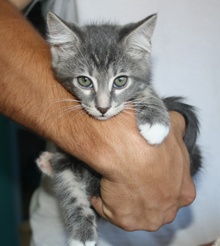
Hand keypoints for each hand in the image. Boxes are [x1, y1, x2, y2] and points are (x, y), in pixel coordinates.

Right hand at [91, 111, 195, 230]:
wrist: (128, 148)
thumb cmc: (151, 139)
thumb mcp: (172, 128)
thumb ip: (178, 129)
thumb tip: (176, 123)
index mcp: (183, 191)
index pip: (175, 191)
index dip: (159, 179)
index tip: (145, 171)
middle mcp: (168, 210)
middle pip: (155, 205)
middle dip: (143, 194)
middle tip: (129, 177)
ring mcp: (147, 219)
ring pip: (134, 212)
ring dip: (122, 200)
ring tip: (111, 184)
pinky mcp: (125, 220)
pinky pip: (110, 212)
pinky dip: (103, 202)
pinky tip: (99, 190)